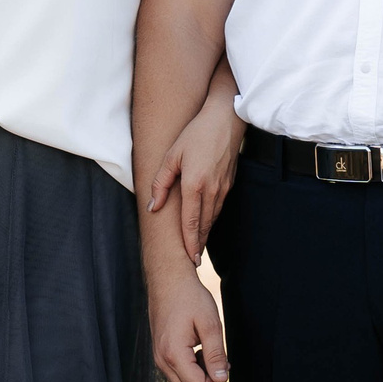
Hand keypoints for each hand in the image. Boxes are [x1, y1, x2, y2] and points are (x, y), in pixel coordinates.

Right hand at [148, 263, 228, 381]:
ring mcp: (158, 357)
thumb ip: (216, 354)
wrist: (167, 279)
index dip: (217, 378)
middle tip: (217, 356)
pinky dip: (190, 368)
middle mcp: (161, 359)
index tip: (224, 360)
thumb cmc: (189, 297)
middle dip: (208, 379)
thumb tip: (221, 379)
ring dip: (199, 374)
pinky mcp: (159, 352)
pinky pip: (176, 373)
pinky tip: (196, 348)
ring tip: (206, 350)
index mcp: (173, 353)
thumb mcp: (210, 324)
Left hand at [149, 97, 244, 262]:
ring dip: (205, 233)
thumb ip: (161, 182)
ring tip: (197, 247)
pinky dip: (212, 218)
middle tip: (192, 261)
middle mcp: (212, 190)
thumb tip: (154, 207)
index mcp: (195, 185)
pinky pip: (219, 206)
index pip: (191, 222)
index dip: (189, 242)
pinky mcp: (229, 183)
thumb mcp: (171, 155)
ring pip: (213, 217)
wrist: (226, 120)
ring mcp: (223, 187)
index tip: (189, 259)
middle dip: (198, 244)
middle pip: (204, 224)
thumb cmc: (195, 134)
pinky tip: (206, 223)